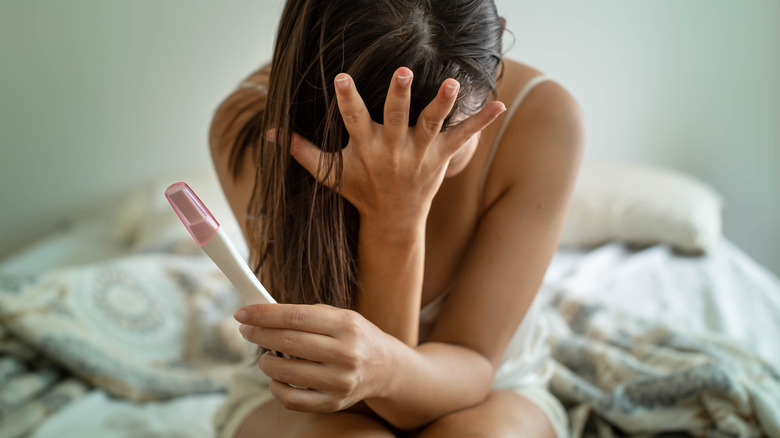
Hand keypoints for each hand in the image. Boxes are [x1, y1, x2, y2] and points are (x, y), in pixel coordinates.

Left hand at [234, 303, 389, 412]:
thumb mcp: (340, 317)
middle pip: (288, 341)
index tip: (243, 312)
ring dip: (265, 361)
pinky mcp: (332, 403)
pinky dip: (275, 387)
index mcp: (346, 326)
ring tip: (266, 353)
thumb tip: (263, 313)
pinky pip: (290, 399)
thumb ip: (306, 315)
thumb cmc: (354, 337)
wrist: (385, 367)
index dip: (264, 314)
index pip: (295, 317)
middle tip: (246, 330)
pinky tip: (277, 376)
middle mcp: (346, 354)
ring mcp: (339, 381)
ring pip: (285, 371)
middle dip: (259, 334)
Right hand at [271, 67, 505, 225]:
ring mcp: (419, 153)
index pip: (352, 118)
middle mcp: (392, 148)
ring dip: (442, 104)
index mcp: (365, 147)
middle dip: (399, 95)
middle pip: (396, 116)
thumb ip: (300, 151)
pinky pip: (462, 138)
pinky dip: (480, 122)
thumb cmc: (360, 191)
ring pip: (431, 124)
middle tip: (403, 72)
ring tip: (453, 84)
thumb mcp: (329, 174)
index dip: (347, 98)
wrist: (393, 222)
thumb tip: (268, 133)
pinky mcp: (439, 158)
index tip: (342, 77)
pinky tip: (497, 105)